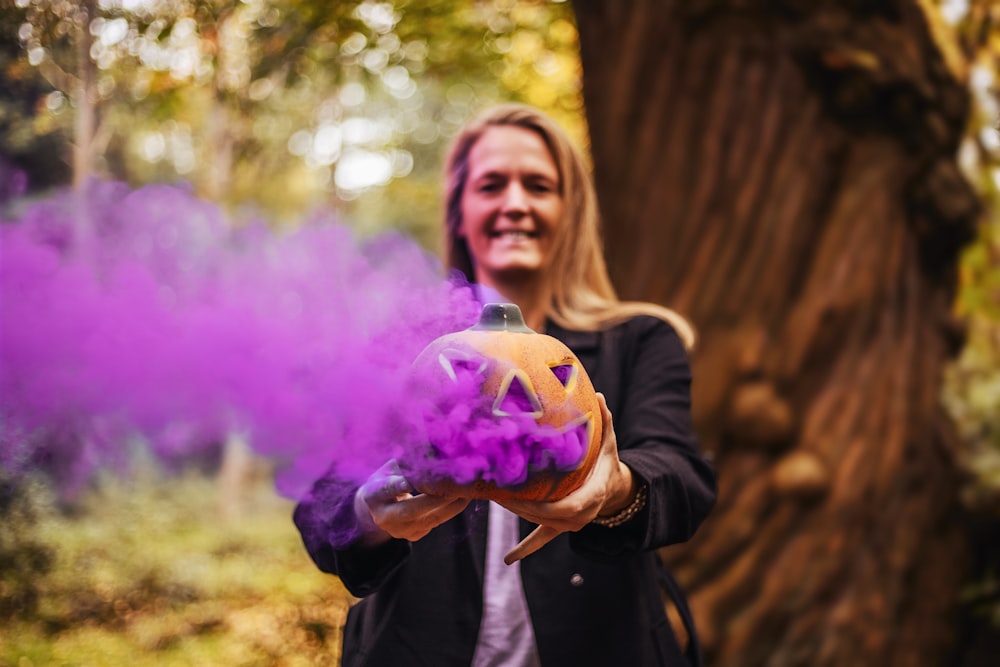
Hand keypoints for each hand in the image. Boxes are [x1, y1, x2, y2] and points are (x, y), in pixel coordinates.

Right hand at [354, 459, 469, 546]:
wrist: (380, 507)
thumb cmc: (389, 477)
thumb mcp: (391, 467)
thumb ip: (406, 461)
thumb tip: (429, 448)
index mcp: (373, 495)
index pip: (387, 489)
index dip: (399, 485)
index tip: (410, 480)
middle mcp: (383, 517)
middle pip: (411, 510)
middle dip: (436, 498)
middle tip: (457, 486)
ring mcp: (399, 531)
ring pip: (430, 519)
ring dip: (452, 504)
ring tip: (470, 490)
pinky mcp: (414, 536)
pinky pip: (436, 523)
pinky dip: (451, 510)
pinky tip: (464, 497)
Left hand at [498, 393, 636, 563]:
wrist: (614, 491)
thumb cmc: (607, 463)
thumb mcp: (610, 444)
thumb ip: (605, 422)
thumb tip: (601, 396)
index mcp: (592, 496)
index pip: (567, 506)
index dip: (541, 505)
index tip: (519, 494)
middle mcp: (581, 516)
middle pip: (546, 516)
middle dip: (519, 505)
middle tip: (495, 489)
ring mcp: (569, 525)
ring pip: (538, 523)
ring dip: (516, 512)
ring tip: (492, 495)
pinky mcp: (560, 528)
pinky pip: (541, 541)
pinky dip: (525, 550)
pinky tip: (508, 560)